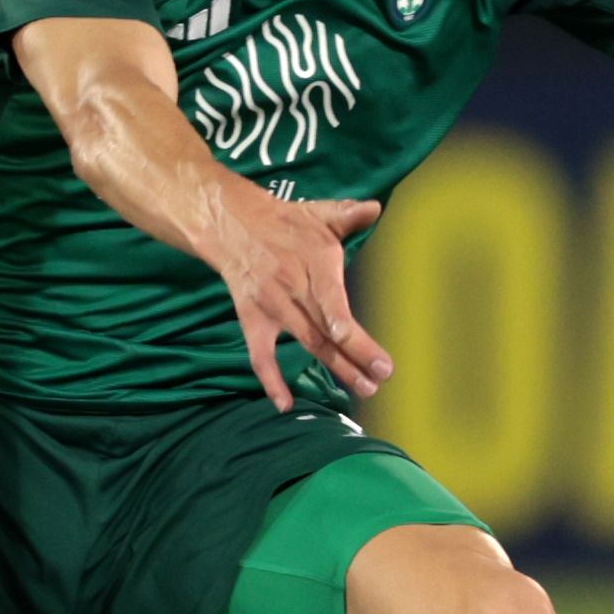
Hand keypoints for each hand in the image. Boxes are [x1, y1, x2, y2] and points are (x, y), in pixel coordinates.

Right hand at [208, 194, 392, 407]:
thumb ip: (347, 213)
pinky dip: (271, 381)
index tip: (356, 340)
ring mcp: (272, 308)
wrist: (232, 226)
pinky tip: (286, 405)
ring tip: (365, 388)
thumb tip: (373, 208)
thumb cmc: (286, 222)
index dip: (339, 321)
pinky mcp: (253, 320)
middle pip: (324, 329)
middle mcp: (292, 288)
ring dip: (335, 367)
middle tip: (381, 376)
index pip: (327, 297)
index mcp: (313, 262)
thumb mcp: (318, 212)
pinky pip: (260, 356)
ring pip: (306, 343)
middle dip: (354, 355)